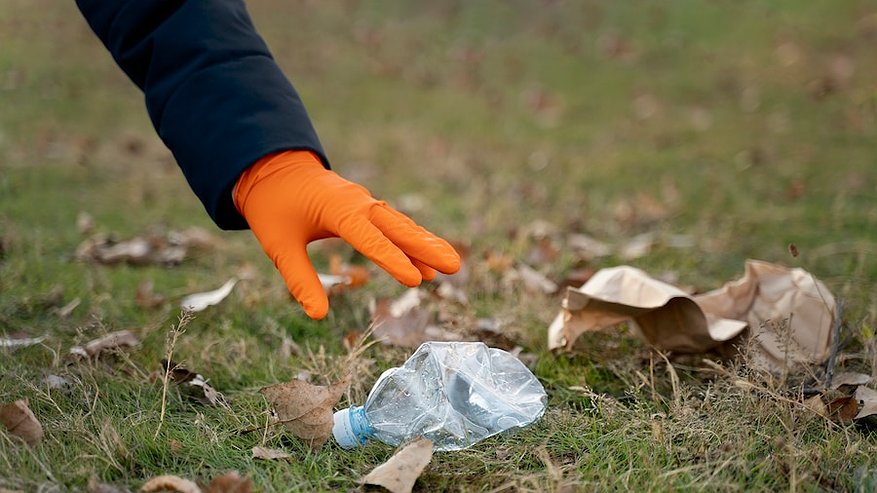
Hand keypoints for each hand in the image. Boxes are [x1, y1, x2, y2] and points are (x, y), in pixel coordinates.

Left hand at [234, 150, 460, 318]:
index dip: (391, 260)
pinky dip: (412, 241)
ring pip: (401, 226)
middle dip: (426, 248)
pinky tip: (427, 262)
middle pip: (397, 228)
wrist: (274, 168)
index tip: (415, 280)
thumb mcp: (278, 244)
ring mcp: (365, 204)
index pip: (368, 239)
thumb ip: (299, 278)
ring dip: (425, 244)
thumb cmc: (273, 205)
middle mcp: (358, 203)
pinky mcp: (366, 208)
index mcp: (336, 209)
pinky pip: (394, 226)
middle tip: (454, 267)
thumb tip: (317, 315)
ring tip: (451, 265)